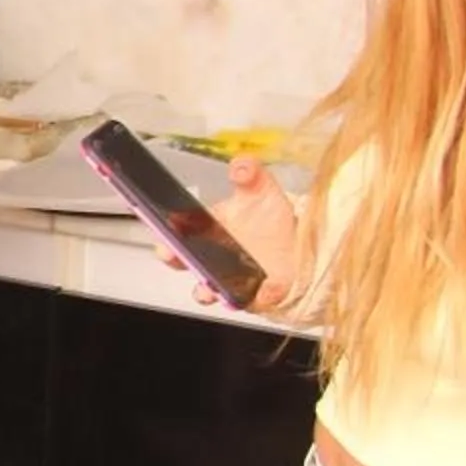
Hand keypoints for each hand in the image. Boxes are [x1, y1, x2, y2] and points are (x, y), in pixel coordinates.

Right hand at [153, 157, 302, 309]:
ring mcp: (226, 279)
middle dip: (174, 258)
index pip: (177, 230)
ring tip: (212, 285)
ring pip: (207, 289)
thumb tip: (241, 164)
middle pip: (182, 261)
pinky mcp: (249, 296)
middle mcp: (210, 256)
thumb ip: (250, 174)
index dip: (166, 229)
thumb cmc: (271, 219)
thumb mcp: (262, 190)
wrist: (300, 245)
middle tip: (171, 252)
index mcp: (205, 229)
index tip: (164, 225)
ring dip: (206, 289)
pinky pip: (248, 300)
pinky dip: (255, 297)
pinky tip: (264, 289)